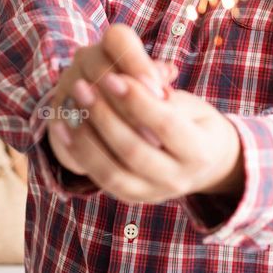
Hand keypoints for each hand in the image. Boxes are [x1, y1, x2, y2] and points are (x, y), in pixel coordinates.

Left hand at [49, 29, 243, 204]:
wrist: (208, 165)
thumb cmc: (197, 123)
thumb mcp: (192, 105)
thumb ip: (164, 95)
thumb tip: (130, 78)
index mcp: (199, 151)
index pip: (165, 125)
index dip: (137, 101)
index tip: (113, 76)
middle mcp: (178, 179)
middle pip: (134, 151)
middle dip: (104, 117)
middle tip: (82, 86)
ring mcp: (154, 193)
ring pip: (112, 172)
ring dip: (85, 139)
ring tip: (71, 105)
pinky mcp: (133, 197)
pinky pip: (101, 180)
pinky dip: (80, 155)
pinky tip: (64, 129)